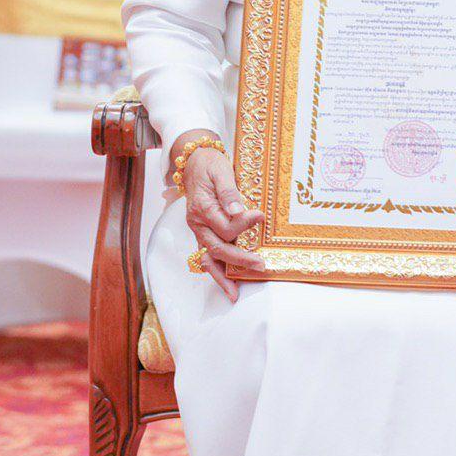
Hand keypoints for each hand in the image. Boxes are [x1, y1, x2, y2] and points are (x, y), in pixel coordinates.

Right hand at [173, 135, 264, 300]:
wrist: (194, 161)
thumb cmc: (210, 165)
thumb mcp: (220, 171)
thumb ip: (229, 192)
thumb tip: (238, 210)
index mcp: (202, 209)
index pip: (226, 226)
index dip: (245, 224)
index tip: (261, 216)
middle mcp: (198, 224)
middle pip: (217, 248)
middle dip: (238, 260)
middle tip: (260, 265)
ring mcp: (199, 230)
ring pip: (208, 258)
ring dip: (221, 277)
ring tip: (234, 294)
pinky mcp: (204, 233)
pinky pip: (208, 255)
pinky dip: (217, 270)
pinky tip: (228, 282)